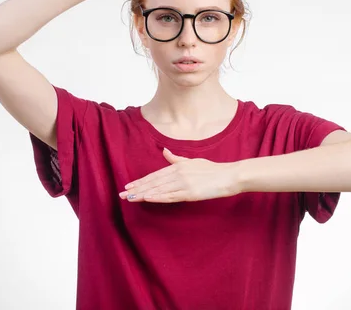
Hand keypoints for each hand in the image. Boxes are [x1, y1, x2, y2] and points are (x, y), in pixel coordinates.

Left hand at [119, 148, 240, 202]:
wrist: (229, 176)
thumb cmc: (212, 169)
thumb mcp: (192, 161)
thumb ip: (176, 158)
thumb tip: (164, 151)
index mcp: (178, 166)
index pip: (154, 175)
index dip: (141, 181)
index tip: (128, 186)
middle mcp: (178, 173)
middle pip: (153, 182)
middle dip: (137, 189)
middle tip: (122, 194)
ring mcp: (183, 183)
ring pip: (159, 190)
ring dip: (143, 194)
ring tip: (130, 198)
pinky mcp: (190, 193)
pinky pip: (170, 196)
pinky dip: (158, 197)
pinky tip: (147, 198)